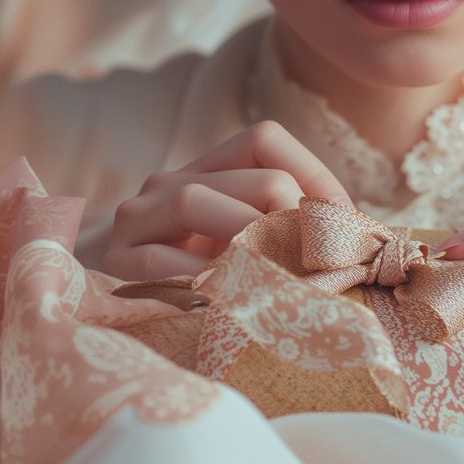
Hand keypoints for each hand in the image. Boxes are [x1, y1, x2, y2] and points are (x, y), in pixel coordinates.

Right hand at [101, 120, 351, 280]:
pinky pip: (158, 260)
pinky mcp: (116, 260)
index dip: (312, 176)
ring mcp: (137, 218)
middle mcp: (170, 182)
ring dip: (246, 241)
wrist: (134, 324)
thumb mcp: (260, 250)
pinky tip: (223, 300)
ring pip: (194, 200)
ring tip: (274, 277)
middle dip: (293, 220)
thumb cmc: (217, 290)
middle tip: (314, 265)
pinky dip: (197, 279)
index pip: (264, 139)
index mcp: (208, 171)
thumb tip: (348, 226)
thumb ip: (297, 227)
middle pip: (250, 175)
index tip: (341, 227)